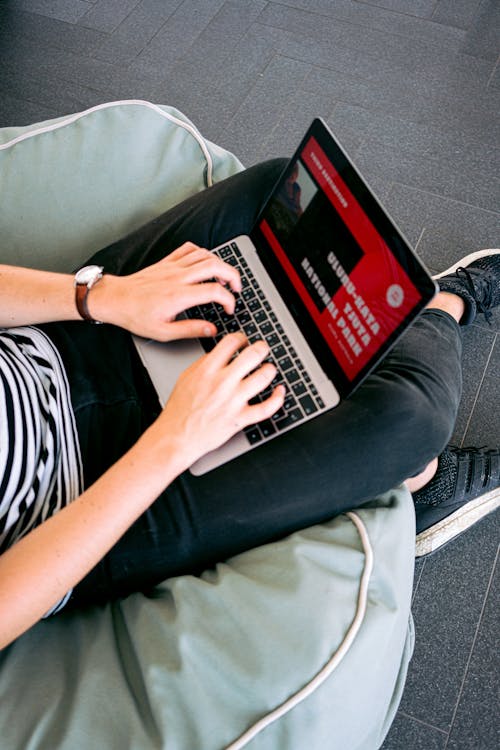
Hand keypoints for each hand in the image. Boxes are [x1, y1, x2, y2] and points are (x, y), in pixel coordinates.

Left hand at [91, 242, 241, 340]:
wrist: (115, 300)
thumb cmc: (136, 316)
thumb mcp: (164, 332)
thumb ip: (191, 330)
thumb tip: (212, 330)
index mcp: (179, 296)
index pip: (215, 291)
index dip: (229, 300)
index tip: (228, 309)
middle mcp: (178, 277)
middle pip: (216, 266)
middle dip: (233, 276)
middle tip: (237, 288)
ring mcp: (173, 267)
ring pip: (205, 255)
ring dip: (220, 264)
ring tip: (225, 276)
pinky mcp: (166, 262)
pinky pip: (189, 249)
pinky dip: (202, 253)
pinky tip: (205, 262)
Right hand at [153, 333, 285, 471]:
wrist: (177, 436)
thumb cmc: (179, 410)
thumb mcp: (186, 377)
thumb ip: (204, 363)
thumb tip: (220, 354)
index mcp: (207, 370)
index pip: (231, 342)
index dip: (241, 338)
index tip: (244, 341)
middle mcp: (222, 383)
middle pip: (252, 355)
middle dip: (261, 348)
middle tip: (263, 349)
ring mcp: (233, 401)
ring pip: (263, 377)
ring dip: (270, 370)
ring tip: (269, 369)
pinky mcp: (240, 419)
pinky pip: (266, 408)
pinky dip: (278, 398)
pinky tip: (280, 391)